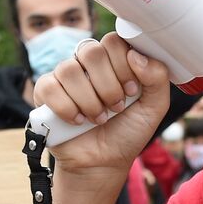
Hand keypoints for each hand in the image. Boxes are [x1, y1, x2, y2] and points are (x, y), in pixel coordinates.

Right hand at [33, 32, 170, 182]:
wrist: (104, 162)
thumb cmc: (127, 132)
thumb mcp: (154, 107)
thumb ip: (157, 78)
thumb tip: (135, 55)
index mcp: (113, 60)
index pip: (113, 41)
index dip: (123, 65)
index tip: (131, 91)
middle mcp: (87, 64)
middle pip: (91, 51)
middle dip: (108, 85)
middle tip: (116, 107)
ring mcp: (64, 76)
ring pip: (70, 69)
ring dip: (89, 100)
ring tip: (98, 118)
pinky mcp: (45, 92)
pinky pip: (50, 86)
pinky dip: (67, 107)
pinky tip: (77, 121)